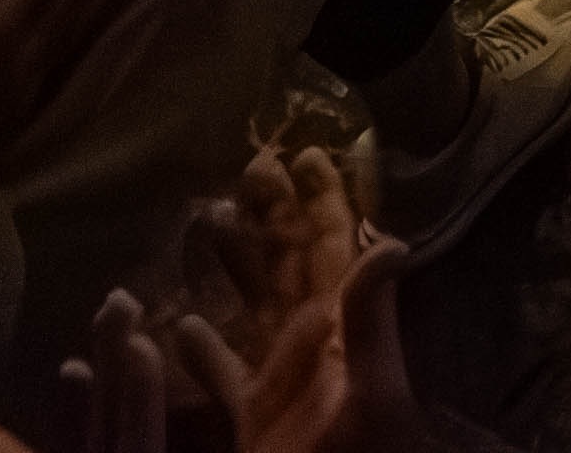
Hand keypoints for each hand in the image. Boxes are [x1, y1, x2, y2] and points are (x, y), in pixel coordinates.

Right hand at [146, 147, 421, 452]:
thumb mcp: (373, 391)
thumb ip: (372, 320)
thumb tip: (393, 240)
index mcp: (342, 329)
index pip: (334, 248)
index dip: (324, 201)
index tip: (305, 153)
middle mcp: (312, 344)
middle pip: (291, 263)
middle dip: (276, 213)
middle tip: (253, 164)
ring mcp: (281, 380)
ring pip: (257, 305)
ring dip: (237, 263)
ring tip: (210, 220)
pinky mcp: (253, 418)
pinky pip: (222, 373)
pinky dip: (202, 348)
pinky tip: (178, 324)